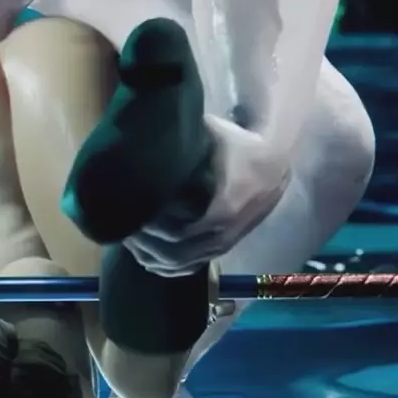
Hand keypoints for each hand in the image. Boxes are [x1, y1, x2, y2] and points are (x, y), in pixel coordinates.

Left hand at [124, 116, 290, 276]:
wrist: (275, 162)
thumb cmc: (241, 146)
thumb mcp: (214, 135)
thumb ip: (184, 137)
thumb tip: (146, 130)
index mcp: (222, 211)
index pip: (177, 234)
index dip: (150, 229)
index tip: (129, 216)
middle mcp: (223, 235)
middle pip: (174, 255)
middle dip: (145, 245)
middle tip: (121, 228)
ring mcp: (224, 244)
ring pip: (182, 266)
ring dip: (153, 257)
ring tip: (129, 241)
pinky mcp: (224, 247)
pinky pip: (192, 267)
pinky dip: (168, 266)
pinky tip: (148, 258)